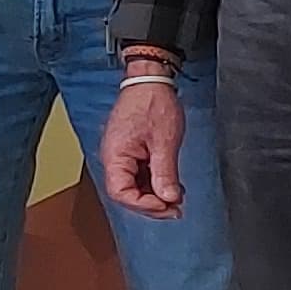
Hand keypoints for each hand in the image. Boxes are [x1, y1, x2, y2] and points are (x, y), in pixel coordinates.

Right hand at [98, 63, 183, 217]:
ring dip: (155, 195)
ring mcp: (122, 155)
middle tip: (176, 209)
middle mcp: (114, 158)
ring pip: (134, 186)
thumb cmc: (153, 103)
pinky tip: (171, 185)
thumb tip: (168, 198)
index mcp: (115, 156)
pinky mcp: (131, 152)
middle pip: (127, 194)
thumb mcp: (164, 142)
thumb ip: (165, 173)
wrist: (150, 80)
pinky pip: (139, 175)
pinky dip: (154, 183)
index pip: (121, 193)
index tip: (167, 206)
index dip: (144, 205)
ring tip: (177, 198)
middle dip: (152, 204)